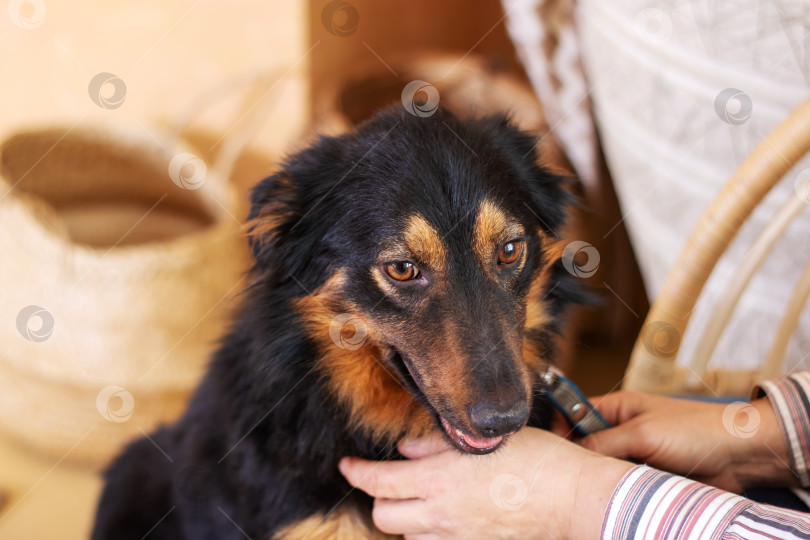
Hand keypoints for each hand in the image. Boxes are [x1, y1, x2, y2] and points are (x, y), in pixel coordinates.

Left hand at [339, 428, 632, 539]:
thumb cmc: (537, 459)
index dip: (355, 473)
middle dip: (378, 498)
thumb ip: (436, 445)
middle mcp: (441, 514)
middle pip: (384, 516)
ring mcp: (457, 537)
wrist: (574, 498)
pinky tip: (443, 516)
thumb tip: (405, 450)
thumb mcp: (482, 442)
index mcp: (439, 480)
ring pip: (408, 534)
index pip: (377, 482)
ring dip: (405, 516)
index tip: (348, 465)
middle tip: (386, 481)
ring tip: (418, 497)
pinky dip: (429, 533)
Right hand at [580, 391, 794, 491]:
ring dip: (603, 477)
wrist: (738, 455)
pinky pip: (623, 485)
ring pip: (604, 468)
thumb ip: (603, 441)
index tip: (550, 447)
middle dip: (580, 459)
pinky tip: (614, 497)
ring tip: (595, 487)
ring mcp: (635, 453)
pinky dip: (620, 491)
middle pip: (586, 445)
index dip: (560, 427)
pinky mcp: (647, 476)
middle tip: (568, 475)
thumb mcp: (642, 432)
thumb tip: (572, 454)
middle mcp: (623, 429)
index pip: (575, 413)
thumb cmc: (694, 430)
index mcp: (618, 407)